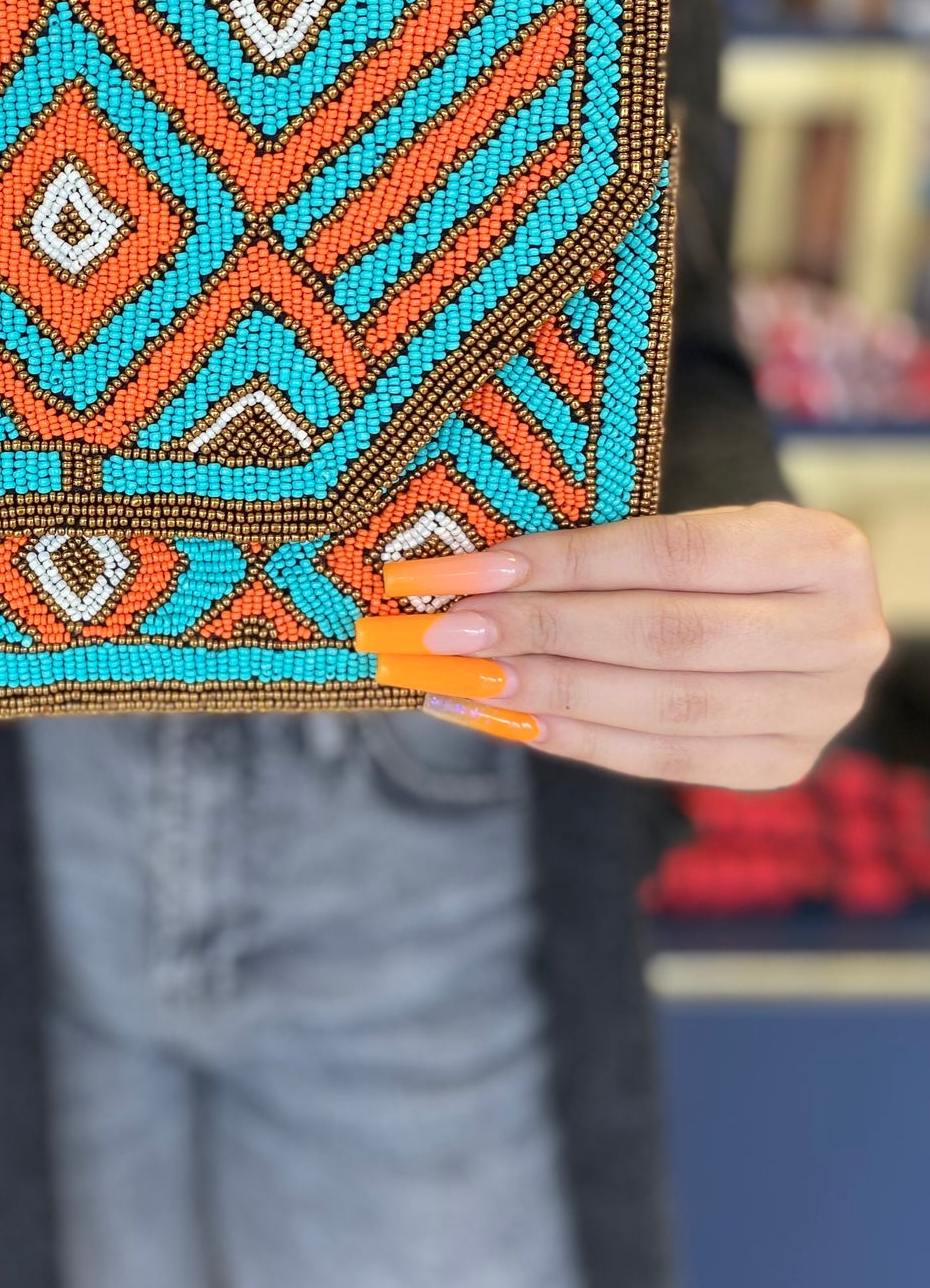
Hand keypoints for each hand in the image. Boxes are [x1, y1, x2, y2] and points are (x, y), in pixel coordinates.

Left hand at [357, 503, 889, 789]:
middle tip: (447, 633)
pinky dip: (575, 739)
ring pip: (661, 706)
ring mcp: (821, 711)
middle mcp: (840, 635)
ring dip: (545, 693)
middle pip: (664, 637)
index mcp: (823, 551)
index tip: (469, 574)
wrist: (803, 611)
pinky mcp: (783, 764)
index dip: (566, 564)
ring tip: (459, 681)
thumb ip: (614, 547)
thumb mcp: (701, 522)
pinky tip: (506, 721)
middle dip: (541, 633)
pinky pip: (663, 759)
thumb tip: (477, 574)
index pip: (673, 555)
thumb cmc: (728, 555)